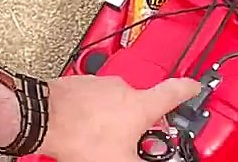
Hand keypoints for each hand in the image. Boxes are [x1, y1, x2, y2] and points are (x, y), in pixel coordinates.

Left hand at [39, 74, 201, 161]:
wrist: (43, 119)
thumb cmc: (80, 136)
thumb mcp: (120, 161)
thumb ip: (141, 161)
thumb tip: (147, 160)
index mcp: (141, 104)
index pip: (175, 91)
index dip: (189, 90)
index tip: (194, 87)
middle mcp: (123, 88)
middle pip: (142, 102)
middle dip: (140, 121)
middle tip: (134, 140)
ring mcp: (100, 84)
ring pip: (115, 102)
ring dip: (113, 118)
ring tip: (101, 139)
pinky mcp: (79, 85)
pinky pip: (93, 100)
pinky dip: (93, 113)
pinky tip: (84, 130)